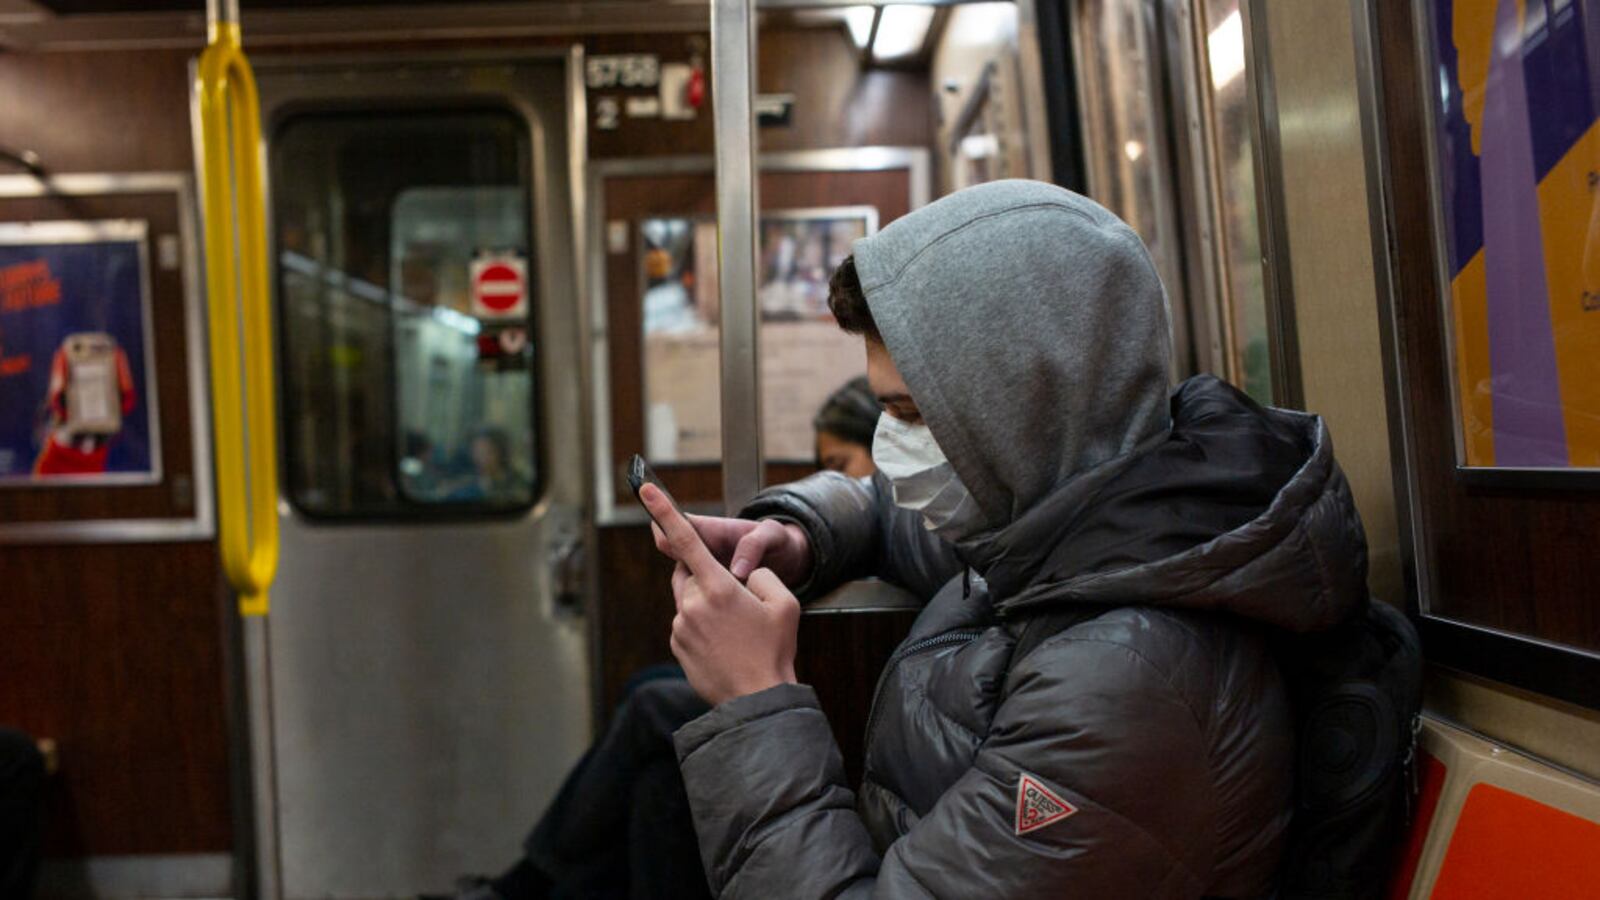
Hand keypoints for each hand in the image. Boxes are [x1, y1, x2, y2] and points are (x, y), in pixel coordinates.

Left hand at [642, 484, 800, 705]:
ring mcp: (681, 627)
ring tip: (736, 630)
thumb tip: (744, 574)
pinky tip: (726, 645)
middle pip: (690, 574)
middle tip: (737, 601)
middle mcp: (692, 605)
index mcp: (718, 587)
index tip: (647, 490)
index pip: (686, 541)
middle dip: (708, 577)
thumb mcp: (784, 603)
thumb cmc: (774, 651)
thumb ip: (762, 575)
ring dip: (707, 604)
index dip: (664, 512)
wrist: (756, 699)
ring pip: (689, 600)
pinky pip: (687, 624)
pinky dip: (702, 626)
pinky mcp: (677, 647)